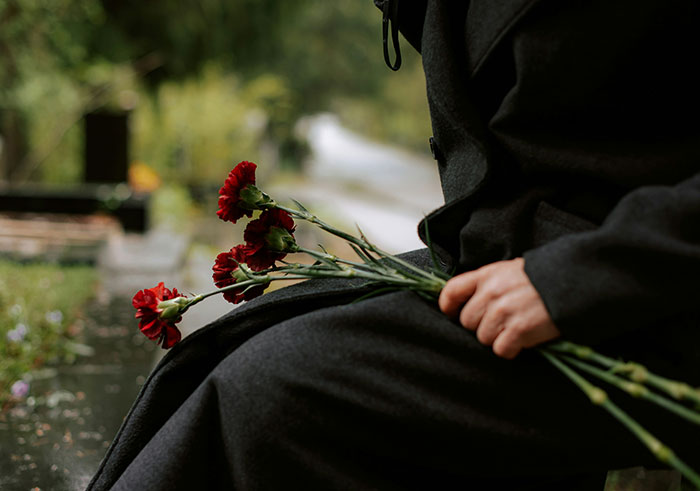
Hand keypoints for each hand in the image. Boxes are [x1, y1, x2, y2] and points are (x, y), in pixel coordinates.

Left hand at [438, 258, 559, 358]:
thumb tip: (469, 302)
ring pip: (483, 338)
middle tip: (501, 322)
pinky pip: (501, 350)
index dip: (448, 306)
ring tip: (515, 328)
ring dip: (498, 338)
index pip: (451, 291)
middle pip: (467, 321)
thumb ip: (487, 284)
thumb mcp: (509, 271)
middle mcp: (491, 293)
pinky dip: (511, 349)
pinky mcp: (518, 330)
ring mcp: (503, 312)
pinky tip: (522, 340)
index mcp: (486, 275)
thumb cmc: (541, 278)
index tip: (453, 313)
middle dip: (481, 326)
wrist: (573, 282)